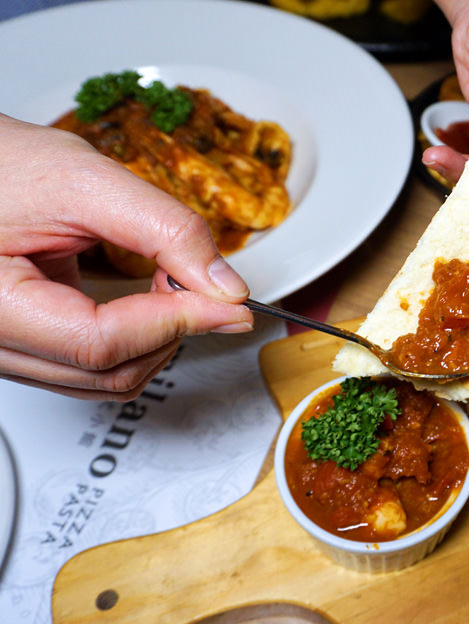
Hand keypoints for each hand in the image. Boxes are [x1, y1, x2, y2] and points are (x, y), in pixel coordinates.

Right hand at [0, 113, 252, 400]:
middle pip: (108, 373)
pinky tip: (152, 301)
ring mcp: (6, 350)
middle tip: (208, 288)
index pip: (100, 344)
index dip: (177, 322)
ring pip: (104, 381)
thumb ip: (164, 230)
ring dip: (159, 340)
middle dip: (173, 332)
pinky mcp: (27, 345)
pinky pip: (91, 367)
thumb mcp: (86, 181)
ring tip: (174, 286)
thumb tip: (224, 286)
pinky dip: (137, 341)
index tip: (230, 302)